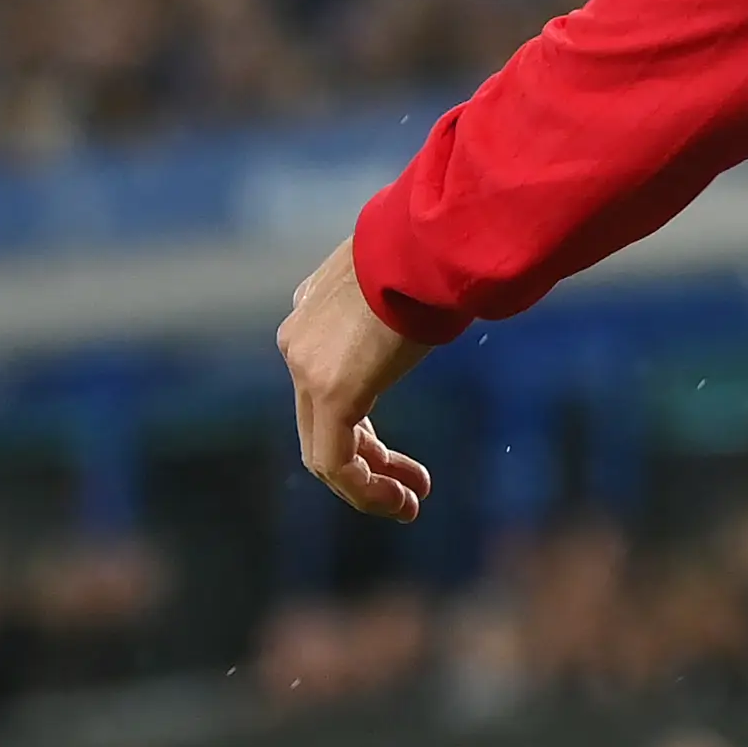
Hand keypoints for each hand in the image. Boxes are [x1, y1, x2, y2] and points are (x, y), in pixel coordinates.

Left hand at [280, 238, 434, 520]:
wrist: (430, 241)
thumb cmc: (436, 246)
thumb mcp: (408, 269)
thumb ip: (404, 293)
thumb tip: (449, 284)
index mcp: (311, 309)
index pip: (324, 384)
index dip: (363, 423)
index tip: (400, 443)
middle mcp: (298, 341)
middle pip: (322, 421)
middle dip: (369, 460)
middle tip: (413, 487)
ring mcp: (307, 367)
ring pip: (324, 448)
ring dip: (368, 483)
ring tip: (410, 505)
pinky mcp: (331, 391)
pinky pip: (335, 461)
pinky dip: (364, 489)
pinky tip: (399, 502)